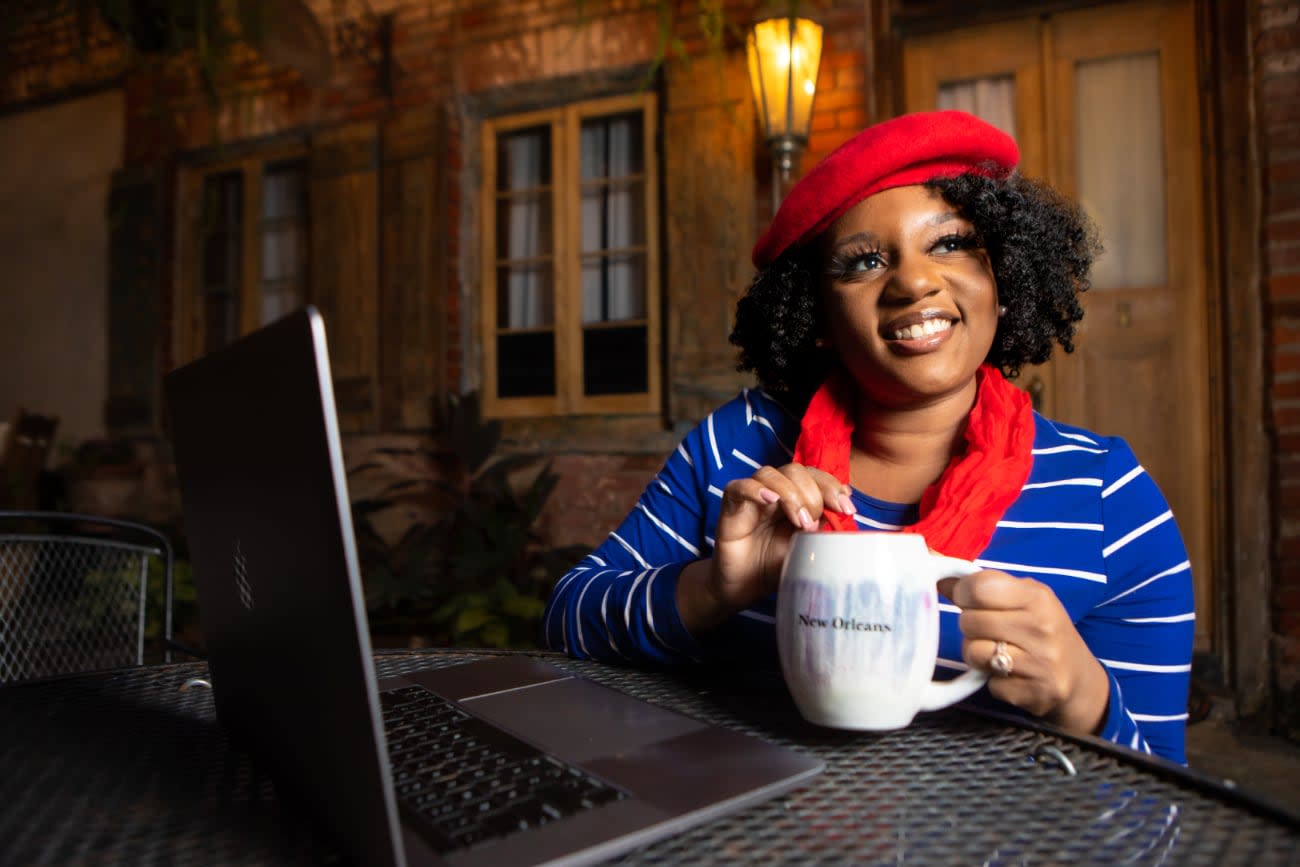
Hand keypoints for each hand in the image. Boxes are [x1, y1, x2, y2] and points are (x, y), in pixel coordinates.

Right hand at [676, 464, 854, 633]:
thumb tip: (846, 512)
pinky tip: (770, 501)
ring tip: (799, 522)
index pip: (816, 476)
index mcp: (796, 498)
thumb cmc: (775, 566)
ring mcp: (752, 497)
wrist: (745, 589)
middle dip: (813, 494)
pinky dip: (756, 490)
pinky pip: (740, 487)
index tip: (847, 509)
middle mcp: (775, 492)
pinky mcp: (731, 507)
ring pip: (770, 474)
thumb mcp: (808, 549)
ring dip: (790, 494)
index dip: (832, 487)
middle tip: (813, 525)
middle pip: (795, 470)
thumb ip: (824, 529)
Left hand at [936, 571, 1109, 735]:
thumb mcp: (1019, 598)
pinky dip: (993, 680)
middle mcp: (1041, 627)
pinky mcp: (1035, 693)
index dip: (963, 593)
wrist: (1078, 680)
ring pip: (973, 653)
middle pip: (969, 621)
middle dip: (970, 627)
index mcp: (1036, 596)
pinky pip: (989, 684)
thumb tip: (930, 558)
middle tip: (989, 630)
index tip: (969, 600)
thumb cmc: (1040, 630)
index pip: (977, 587)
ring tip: (996, 651)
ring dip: (977, 654)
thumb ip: (977, 583)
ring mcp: (1041, 662)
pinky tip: (1011, 674)